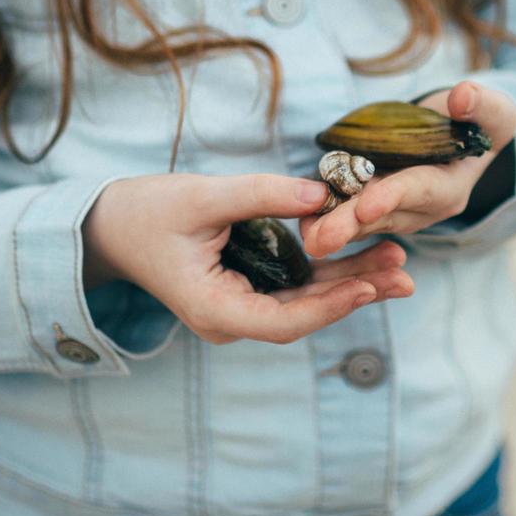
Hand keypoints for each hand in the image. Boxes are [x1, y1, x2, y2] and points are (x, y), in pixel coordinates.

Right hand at [82, 173, 413, 344]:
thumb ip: (262, 195)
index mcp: (213, 309)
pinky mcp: (248, 290)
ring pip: (306, 303)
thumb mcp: (202, 195)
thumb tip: (323, 194)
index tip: (368, 285)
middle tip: (405, 273)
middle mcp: (231, 320)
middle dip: (356, 292)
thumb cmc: (147, 211)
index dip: (330, 306)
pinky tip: (368, 259)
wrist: (111, 225)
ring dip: (352, 283)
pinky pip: (296, 288)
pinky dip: (331, 273)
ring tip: (399, 264)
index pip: (283, 321)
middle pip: (305, 315)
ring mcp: (240, 309)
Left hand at [300, 80, 515, 257]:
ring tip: (302, 234)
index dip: (392, 197)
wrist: (464, 137)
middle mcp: (421, 210)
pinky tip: (300, 219)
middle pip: (381, 215)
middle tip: (318, 238)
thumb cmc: (479, 123)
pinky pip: (347, 212)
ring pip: (359, 220)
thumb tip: (461, 97)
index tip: (366, 204)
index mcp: (450, 189)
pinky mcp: (373, 207)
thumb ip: (482, 105)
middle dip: (348, 225)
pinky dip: (325, 215)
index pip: (418, 191)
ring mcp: (395, 212)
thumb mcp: (494, 111)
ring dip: (330, 227)